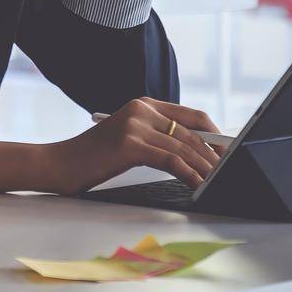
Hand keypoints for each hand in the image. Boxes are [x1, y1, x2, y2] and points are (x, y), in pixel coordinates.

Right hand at [43, 99, 225, 195]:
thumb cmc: (94, 157)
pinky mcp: (130, 144)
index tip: (230, 153)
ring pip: (184, 147)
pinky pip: (171, 160)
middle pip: (192, 133)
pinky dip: (190, 175)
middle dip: (216, 155)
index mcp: (143, 105)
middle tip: (231, 172)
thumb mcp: (129, 140)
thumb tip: (197, 154)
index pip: (192, 116)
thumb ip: (157, 138)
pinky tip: (198, 186)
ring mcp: (135, 124)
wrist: (60, 163)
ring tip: (219, 183)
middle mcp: (141, 109)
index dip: (216, 135)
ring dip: (206, 168)